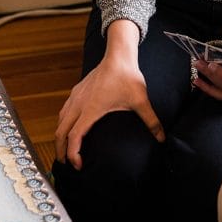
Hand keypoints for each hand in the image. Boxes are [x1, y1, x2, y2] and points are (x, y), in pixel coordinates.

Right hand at [54, 21, 163, 169]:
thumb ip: (151, 121)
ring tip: (65, 149)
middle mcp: (79, 104)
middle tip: (66, 164)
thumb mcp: (140, 101)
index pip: (74, 137)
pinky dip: (63, 123)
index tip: (78, 165)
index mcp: (90, 110)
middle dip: (60, 150)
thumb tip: (162, 138)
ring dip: (60, 136)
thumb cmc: (128, 77)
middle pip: (60, 132)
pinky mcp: (77, 91)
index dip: (73, 154)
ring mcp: (76, 96)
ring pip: (60, 121)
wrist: (118, 55)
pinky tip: (70, 127)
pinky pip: (64, 111)